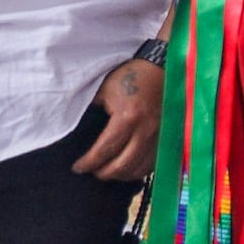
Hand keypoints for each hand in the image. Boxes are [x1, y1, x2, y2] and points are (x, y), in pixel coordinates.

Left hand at [78, 61, 159, 180]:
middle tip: (91, 171)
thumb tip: (76, 130)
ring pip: (138, 169)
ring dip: (120, 175)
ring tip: (107, 171)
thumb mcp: (105, 89)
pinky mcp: (167, 138)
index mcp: (128, 117)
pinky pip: (152, 164)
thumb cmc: (130, 76)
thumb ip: (91, 110)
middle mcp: (146, 131)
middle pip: (122, 166)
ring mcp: (159, 137)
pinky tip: (126, 168)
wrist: (161, 68)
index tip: (78, 167)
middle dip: (103, 173)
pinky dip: (137, 171)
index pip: (104, 150)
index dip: (88, 163)